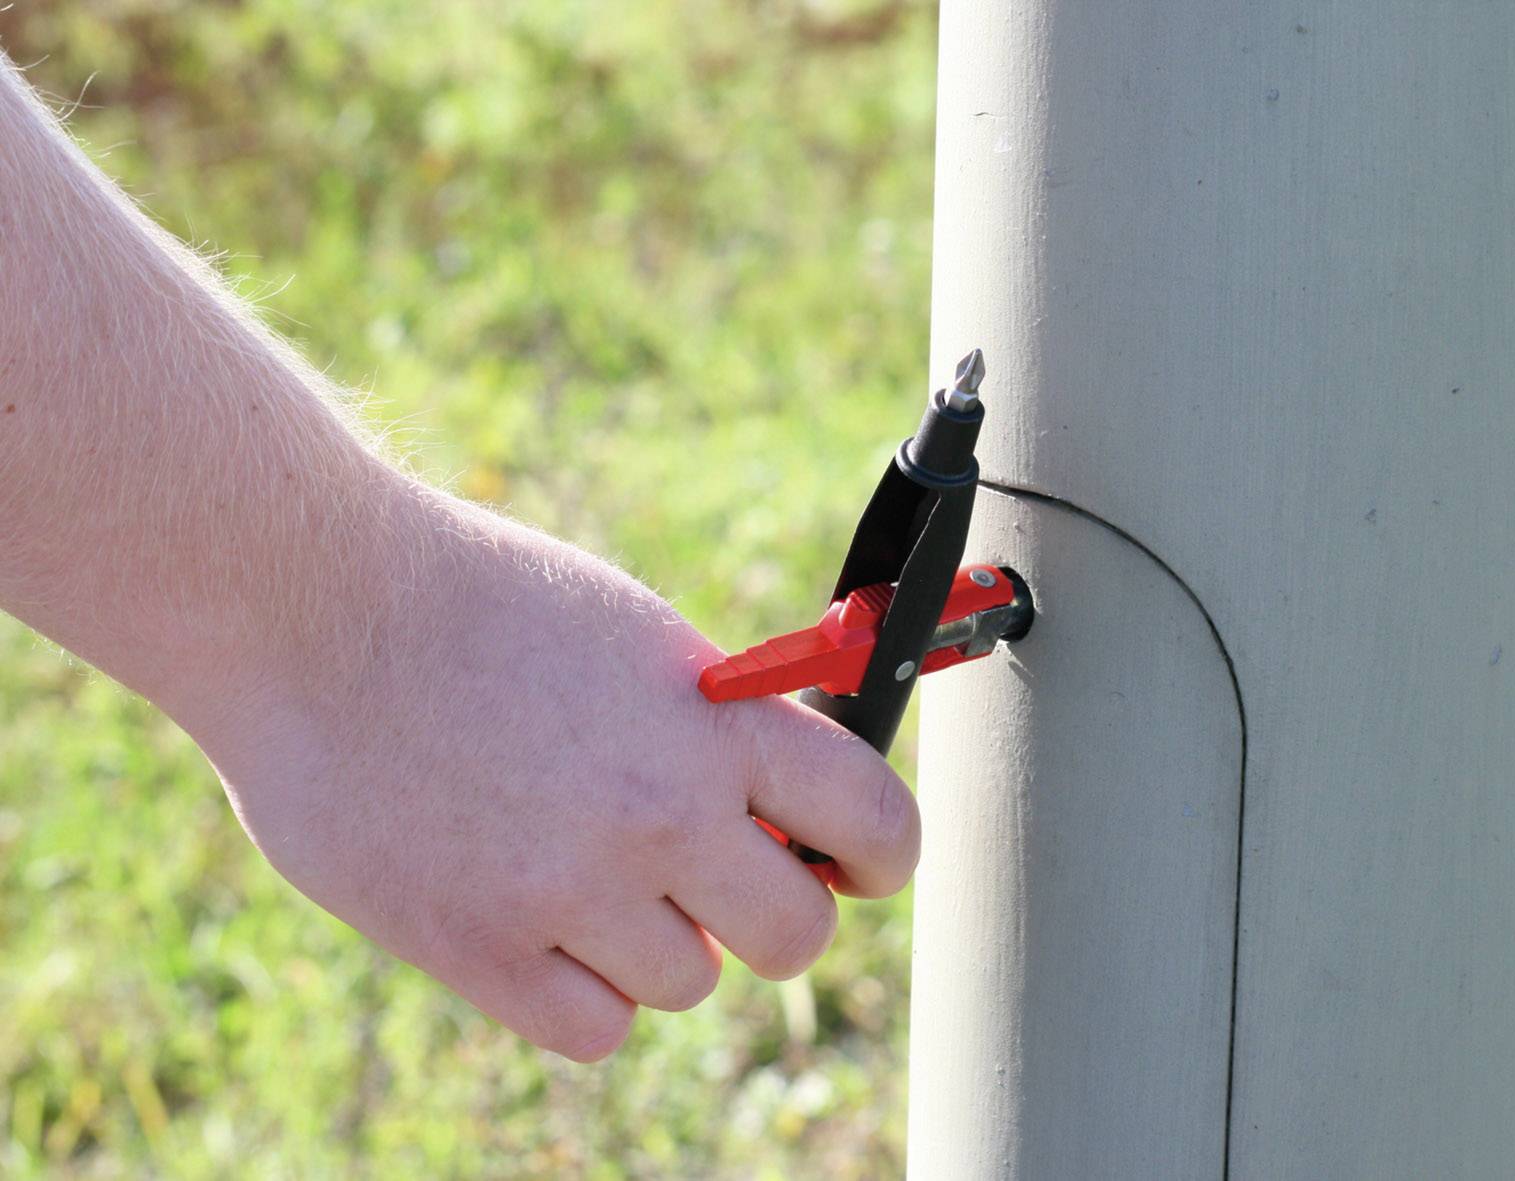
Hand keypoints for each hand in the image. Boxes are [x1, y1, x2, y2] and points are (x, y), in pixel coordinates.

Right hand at [190, 486, 919, 1061]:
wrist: (314, 609)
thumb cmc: (481, 603)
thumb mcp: (634, 634)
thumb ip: (719, 725)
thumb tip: (784, 806)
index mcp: (717, 719)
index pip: (873, 819)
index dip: (881, 855)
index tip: (858, 865)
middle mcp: (660, 811)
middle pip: (795, 933)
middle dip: (772, 911)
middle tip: (721, 878)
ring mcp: (569, 888)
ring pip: (691, 982)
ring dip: (660, 943)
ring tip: (588, 869)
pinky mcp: (478, 949)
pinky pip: (595, 1029)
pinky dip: (584, 993)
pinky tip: (542, 922)